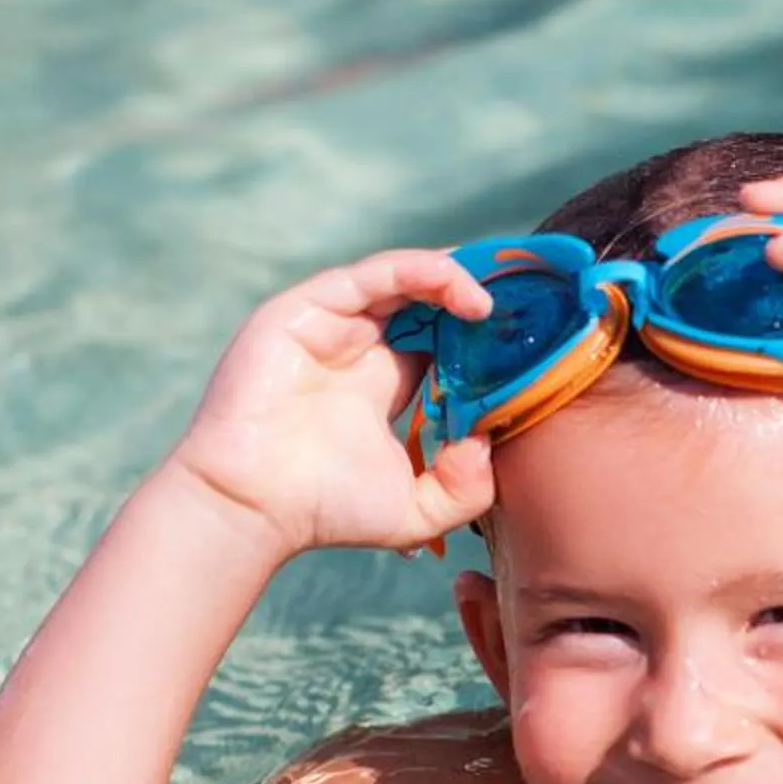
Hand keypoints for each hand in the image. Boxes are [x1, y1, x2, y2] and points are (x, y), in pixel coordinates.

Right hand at [166, 250, 495, 553]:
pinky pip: (372, 275)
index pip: (439, 338)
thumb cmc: (322, 510)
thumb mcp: (417, 510)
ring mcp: (330, 324)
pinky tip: (463, 293)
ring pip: (404, 278)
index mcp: (380, 383)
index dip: (482, 333)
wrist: (251, 506)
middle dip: (476, 293)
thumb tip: (488, 442)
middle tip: (528, 297)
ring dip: (457, 278)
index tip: (530, 336)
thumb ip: (465, 488)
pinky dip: (422, 272)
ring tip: (498, 297)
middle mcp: (356, 347)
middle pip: (427, 300)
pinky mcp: (306, 308)